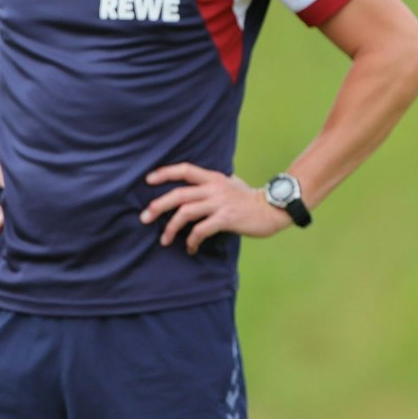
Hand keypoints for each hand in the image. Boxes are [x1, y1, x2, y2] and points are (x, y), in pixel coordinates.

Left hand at [142, 163, 291, 254]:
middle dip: (158, 206)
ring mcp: (220, 203)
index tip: (148, 180)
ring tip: (164, 239)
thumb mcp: (232, 183)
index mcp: (214, 177)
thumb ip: (214, 183)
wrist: (273, 209)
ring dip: (171, 228)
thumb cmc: (251, 198)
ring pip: (186, 212)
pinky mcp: (226, 219)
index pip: (185, 170)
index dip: (164, 173)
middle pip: (178, 194)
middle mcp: (214, 188)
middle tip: (144, 217)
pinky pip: (201, 230)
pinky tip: (190, 248)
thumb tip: (199, 186)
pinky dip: (192, 240)